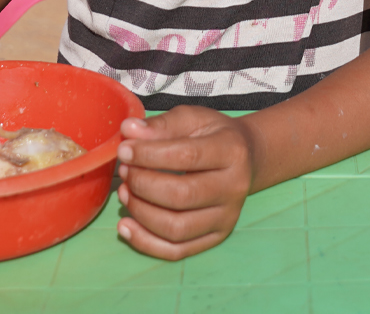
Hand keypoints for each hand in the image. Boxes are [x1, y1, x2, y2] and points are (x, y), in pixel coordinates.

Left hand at [114, 106, 255, 259]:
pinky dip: (146, 242)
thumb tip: (128, 130)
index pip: (187, 156)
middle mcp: (234, 187)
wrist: (245, 158)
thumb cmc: (213, 135)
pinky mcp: (216, 236)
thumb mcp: (192, 119)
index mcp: (232, 151)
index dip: (149, 154)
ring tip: (124, 193)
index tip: (124, 150)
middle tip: (125, 171)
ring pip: (177, 228)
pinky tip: (126, 226)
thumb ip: (161, 124)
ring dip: (141, 213)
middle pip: (181, 196)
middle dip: (143, 184)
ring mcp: (227, 216)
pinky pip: (177, 250)